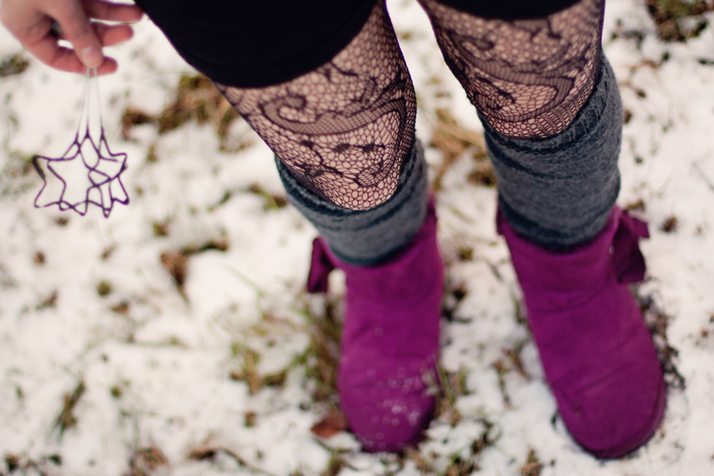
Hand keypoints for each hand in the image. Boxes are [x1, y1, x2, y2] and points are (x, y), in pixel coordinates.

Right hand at [1, 0, 142, 74]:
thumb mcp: (58, 4)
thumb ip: (78, 32)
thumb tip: (95, 61)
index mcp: (27, 26)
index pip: (56, 56)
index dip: (83, 64)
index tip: (111, 65)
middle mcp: (40, 13)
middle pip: (79, 34)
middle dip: (106, 34)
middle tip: (129, 32)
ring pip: (89, 14)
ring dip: (114, 14)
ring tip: (137, 14)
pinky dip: (109, 0)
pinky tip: (130, 3)